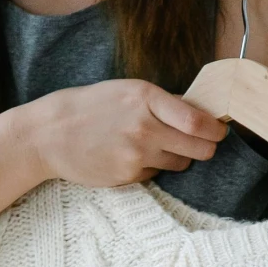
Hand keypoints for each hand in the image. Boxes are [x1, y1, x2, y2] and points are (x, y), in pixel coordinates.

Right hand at [24, 80, 227, 189]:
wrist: (49, 134)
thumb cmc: (89, 107)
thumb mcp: (126, 90)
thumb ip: (162, 102)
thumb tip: (200, 114)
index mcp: (146, 98)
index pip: (198, 123)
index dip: (216, 131)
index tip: (219, 131)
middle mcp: (144, 127)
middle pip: (199, 148)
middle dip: (206, 148)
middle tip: (202, 143)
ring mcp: (136, 155)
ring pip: (180, 163)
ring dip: (176, 157)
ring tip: (152, 145)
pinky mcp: (127, 176)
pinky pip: (155, 174)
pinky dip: (151, 167)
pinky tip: (128, 156)